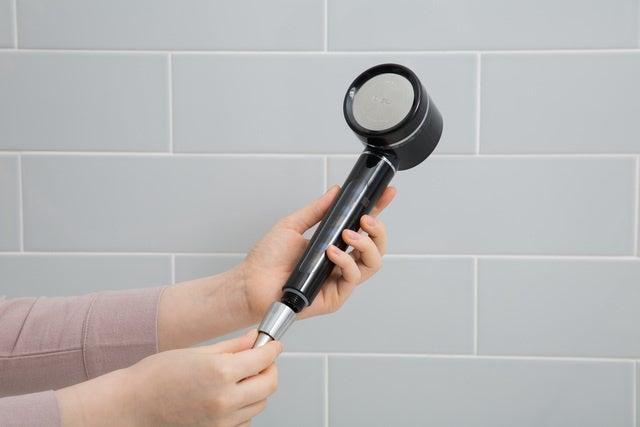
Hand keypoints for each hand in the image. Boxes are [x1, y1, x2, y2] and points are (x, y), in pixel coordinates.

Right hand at [57, 330, 281, 426]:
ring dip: (258, 388)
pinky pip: (246, 420)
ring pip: (260, 403)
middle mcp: (225, 400)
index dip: (272, 348)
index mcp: (220, 373)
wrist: (133, 404)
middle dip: (269, 368)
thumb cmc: (156, 376)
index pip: (263, 359)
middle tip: (260, 358)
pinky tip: (230, 394)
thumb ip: (232, 346)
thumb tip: (254, 338)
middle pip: (269, 384)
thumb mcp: (197, 351)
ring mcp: (222, 421)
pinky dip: (246, 407)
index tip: (272, 344)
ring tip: (240, 376)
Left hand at [239, 185, 395, 320]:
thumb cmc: (267, 259)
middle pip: (376, 247)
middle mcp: (340, 263)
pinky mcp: (335, 296)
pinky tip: (332, 253)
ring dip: (365, 245)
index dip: (378, 210)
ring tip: (348, 235)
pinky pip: (352, 278)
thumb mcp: (293, 225)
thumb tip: (336, 192)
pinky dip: (346, 263)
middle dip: (378, 230)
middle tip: (366, 219)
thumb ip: (317, 210)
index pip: (363, 227)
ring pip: (372, 263)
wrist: (251, 282)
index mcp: (333, 245)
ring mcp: (340, 280)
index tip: (386, 193)